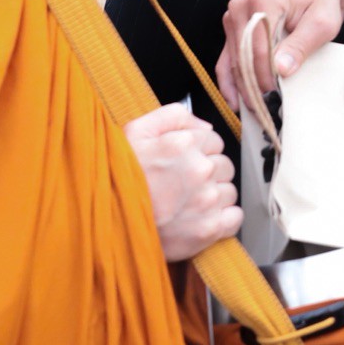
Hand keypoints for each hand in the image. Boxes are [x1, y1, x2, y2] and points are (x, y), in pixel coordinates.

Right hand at [123, 102, 241, 263]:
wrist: (108, 224)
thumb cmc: (118, 180)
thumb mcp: (135, 131)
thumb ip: (173, 116)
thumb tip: (204, 124)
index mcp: (184, 143)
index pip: (214, 140)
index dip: (199, 151)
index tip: (184, 163)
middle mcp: (200, 169)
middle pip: (224, 164)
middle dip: (209, 172)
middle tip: (183, 184)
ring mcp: (207, 200)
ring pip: (229, 190)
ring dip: (215, 195)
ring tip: (188, 203)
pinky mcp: (210, 228)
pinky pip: (235, 217)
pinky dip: (223, 218)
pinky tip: (201, 218)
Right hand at [218, 0, 343, 104]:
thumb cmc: (323, 2)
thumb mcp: (322, 23)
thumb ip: (301, 45)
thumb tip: (280, 69)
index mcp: (263, 0)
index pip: (258, 48)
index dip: (265, 76)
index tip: (275, 97)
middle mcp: (242, 6)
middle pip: (241, 55)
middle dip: (251, 86)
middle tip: (262, 113)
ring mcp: (234, 16)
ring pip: (232, 60)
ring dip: (240, 87)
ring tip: (252, 112)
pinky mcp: (234, 27)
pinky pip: (227, 57)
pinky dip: (230, 80)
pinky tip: (236, 100)